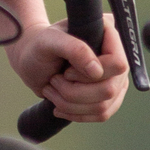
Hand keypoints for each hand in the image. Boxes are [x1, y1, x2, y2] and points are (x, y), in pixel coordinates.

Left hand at [10, 12, 129, 121]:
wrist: (32, 61)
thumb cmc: (39, 46)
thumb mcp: (50, 42)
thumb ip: (75, 49)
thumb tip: (98, 72)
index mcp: (108, 34)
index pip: (117, 63)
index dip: (90, 74)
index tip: (66, 72)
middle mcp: (117, 58)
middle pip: (109, 89)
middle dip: (74, 92)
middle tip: (54, 80)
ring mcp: (115, 78)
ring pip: (103, 106)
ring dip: (71, 104)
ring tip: (51, 91)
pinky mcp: (109, 97)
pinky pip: (101, 115)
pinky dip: (76, 114)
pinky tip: (59, 106)